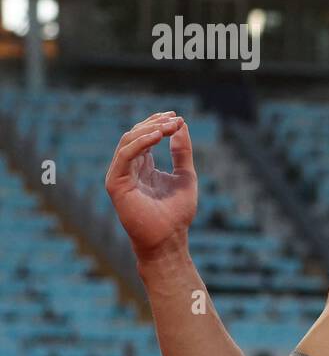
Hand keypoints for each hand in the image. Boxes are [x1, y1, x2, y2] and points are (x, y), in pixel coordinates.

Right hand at [104, 111, 197, 259]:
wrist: (169, 238)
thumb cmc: (177, 212)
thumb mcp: (185, 175)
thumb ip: (182, 152)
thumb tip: (181, 125)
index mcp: (143, 167)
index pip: (145, 137)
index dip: (158, 124)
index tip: (177, 117)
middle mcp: (129, 168)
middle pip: (135, 135)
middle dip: (155, 124)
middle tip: (174, 119)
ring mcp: (120, 175)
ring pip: (128, 141)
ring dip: (150, 130)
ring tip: (169, 126)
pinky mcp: (115, 183)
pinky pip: (125, 156)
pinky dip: (140, 143)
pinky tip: (158, 137)